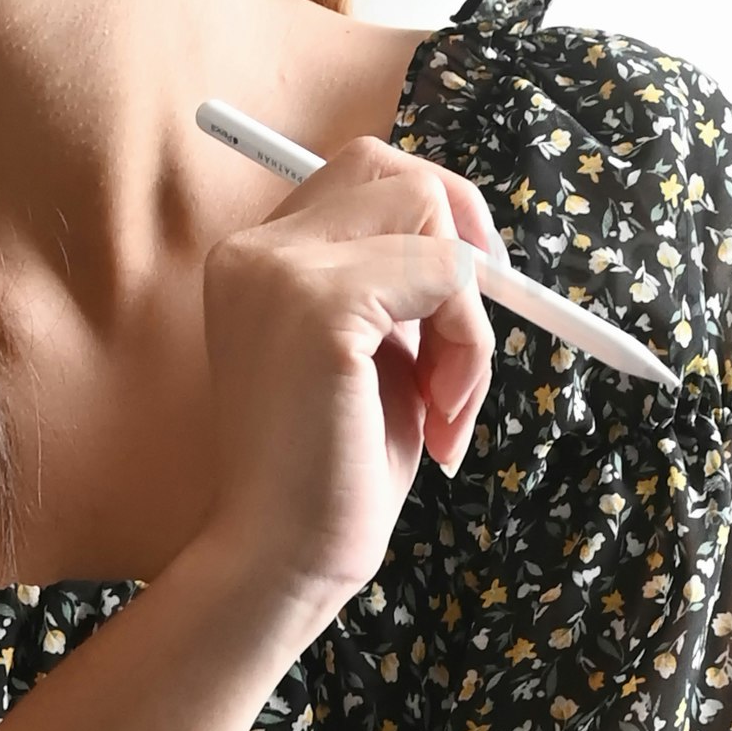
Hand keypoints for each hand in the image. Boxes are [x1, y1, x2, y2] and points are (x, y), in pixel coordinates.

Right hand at [184, 142, 504, 624]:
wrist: (283, 558)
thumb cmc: (332, 472)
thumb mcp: (372, 354)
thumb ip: (399, 288)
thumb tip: (477, 242)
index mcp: (255, 259)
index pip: (364, 173)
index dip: (434, 218)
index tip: (466, 296)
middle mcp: (254, 250)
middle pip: (399, 172)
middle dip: (463, 242)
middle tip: (473, 334)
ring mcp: (281, 271)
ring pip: (433, 222)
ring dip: (468, 316)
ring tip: (446, 401)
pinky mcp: (319, 306)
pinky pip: (447, 276)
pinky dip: (469, 347)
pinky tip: (442, 418)